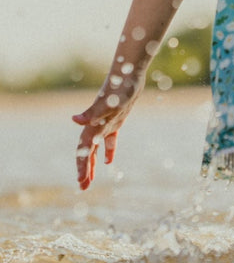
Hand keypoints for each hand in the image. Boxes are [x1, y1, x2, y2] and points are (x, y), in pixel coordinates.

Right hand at [72, 73, 141, 189]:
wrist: (129, 74)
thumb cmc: (119, 86)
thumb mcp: (109, 102)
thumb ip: (92, 112)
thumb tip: (74, 120)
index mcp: (93, 125)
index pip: (84, 150)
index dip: (82, 165)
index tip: (82, 181)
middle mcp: (96, 125)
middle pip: (87, 152)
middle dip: (85, 170)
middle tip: (83, 188)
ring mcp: (106, 123)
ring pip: (96, 148)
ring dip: (93, 164)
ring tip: (90, 181)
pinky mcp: (116, 119)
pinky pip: (109, 140)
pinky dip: (108, 151)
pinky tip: (109, 162)